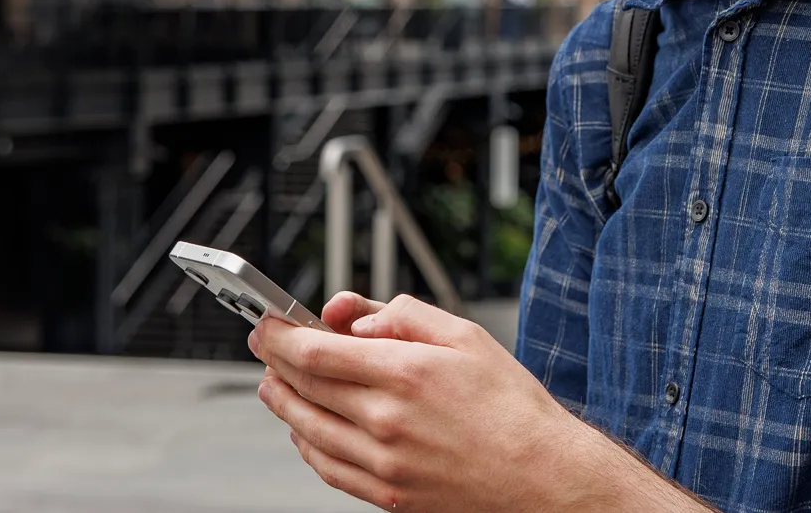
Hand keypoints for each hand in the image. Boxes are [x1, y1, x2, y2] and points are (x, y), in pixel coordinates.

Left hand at [251, 292, 689, 512]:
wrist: (545, 478)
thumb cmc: (511, 407)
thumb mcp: (464, 335)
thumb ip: (398, 315)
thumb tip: (347, 318)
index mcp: (405, 373)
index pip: (312, 351)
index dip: (278, 335)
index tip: (266, 323)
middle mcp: (387, 420)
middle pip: (300, 387)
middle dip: (273, 362)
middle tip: (265, 345)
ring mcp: (383, 463)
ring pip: (304, 429)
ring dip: (280, 402)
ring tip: (274, 383)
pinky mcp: (387, 496)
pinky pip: (326, 467)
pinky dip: (304, 443)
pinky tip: (304, 427)